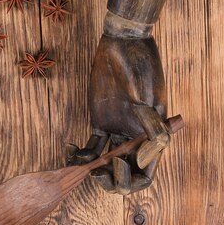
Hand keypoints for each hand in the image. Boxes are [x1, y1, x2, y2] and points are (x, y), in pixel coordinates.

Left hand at [69, 34, 169, 193]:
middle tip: (95, 172)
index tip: (115, 165)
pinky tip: (71, 150)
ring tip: (78, 163)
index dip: (130, 179)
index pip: (143, 174)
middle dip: (109, 180)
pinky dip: (82, 154)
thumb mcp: (148, 97)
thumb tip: (147, 156)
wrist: (123, 45)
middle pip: (123, 174)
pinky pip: (92, 147)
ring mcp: (117, 131)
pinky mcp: (100, 122)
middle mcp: (135, 138)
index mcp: (152, 137)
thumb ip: (150, 127)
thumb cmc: (140, 68)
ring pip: (105, 162)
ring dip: (93, 169)